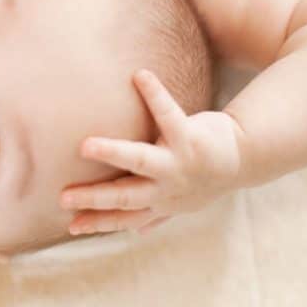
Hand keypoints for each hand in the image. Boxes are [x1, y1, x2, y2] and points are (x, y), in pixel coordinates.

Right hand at [60, 70, 241, 235]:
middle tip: (63, 197)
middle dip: (95, 198)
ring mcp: (178, 163)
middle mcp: (168, 187)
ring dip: (114, 153)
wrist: (244, 158)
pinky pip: (169, 113)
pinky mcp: (190, 136)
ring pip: (142, 160)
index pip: (124, 218)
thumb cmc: (203, 176)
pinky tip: (139, 75)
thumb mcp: (182, 201)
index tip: (69, 226)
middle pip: (127, 196)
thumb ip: (158, 213)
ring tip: (86, 145)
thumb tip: (135, 231)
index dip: (97, 223)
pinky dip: (154, 93)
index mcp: (161, 203)